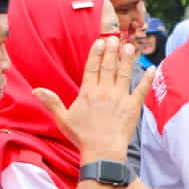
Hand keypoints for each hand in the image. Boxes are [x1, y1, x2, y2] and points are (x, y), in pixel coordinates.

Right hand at [34, 36, 150, 162]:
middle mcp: (105, 91)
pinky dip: (147, 79)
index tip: (99, 42)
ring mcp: (120, 97)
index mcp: (88, 92)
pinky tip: (152, 69)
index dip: (96, 54)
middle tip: (114, 38)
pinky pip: (142, 89)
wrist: (102, 150)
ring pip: (124, 73)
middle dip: (111, 51)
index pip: (92, 68)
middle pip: (108, 66)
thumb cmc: (82, 136)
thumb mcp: (63, 118)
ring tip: (129, 46)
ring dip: (127, 59)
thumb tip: (36, 90)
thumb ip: (51, 102)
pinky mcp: (133, 106)